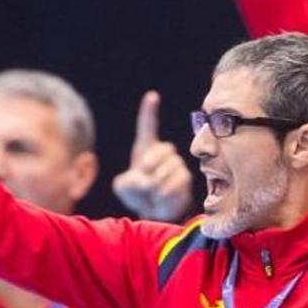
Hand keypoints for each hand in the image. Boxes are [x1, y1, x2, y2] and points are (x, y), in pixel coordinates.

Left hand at [112, 91, 192, 220]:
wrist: (153, 211)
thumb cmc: (137, 194)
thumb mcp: (123, 188)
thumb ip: (127, 182)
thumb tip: (146, 181)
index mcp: (146, 147)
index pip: (148, 126)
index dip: (149, 112)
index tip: (152, 96)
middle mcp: (164, 152)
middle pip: (162, 151)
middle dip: (151, 166)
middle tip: (145, 180)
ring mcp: (176, 164)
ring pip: (169, 169)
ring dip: (157, 184)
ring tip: (152, 192)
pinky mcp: (185, 178)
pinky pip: (177, 182)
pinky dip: (166, 193)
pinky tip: (161, 197)